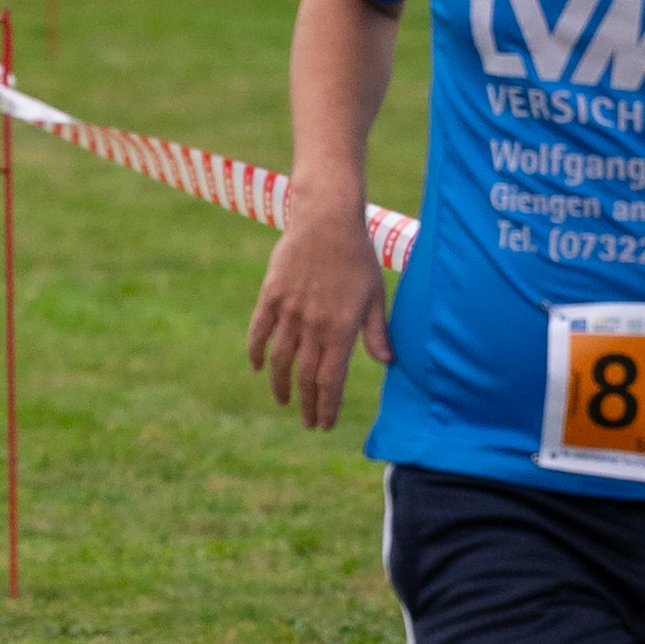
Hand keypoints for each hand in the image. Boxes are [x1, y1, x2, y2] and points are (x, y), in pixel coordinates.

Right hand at [247, 203, 392, 430]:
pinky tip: (257, 366)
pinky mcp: (271, 296)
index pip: (331, 380)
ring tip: (284, 401)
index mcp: (341, 328)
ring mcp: (289, 311)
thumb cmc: (358, 257)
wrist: (327, 220)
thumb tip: (388, 362)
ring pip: (280, 360)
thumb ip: (378, 332)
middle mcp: (313, 325)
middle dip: (308, 404)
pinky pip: (259, 331)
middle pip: (306, 377)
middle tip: (308, 423)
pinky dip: (256, 351)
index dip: (328, 406)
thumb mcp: (375, 295)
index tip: (325, 424)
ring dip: (281, 385)